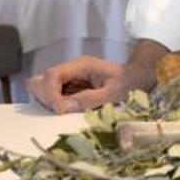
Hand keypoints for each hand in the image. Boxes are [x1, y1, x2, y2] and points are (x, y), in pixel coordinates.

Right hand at [28, 40, 166, 114]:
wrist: (139, 76)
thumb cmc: (129, 82)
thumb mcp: (114, 92)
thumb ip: (90, 98)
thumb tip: (64, 107)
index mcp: (81, 65)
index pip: (52, 75)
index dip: (50, 94)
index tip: (59, 111)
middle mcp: (71, 70)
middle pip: (40, 80)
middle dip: (45, 98)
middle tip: (61, 112)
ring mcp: (69, 79)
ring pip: (42, 89)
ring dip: (48, 103)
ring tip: (64, 113)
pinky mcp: (69, 89)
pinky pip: (52, 97)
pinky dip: (54, 106)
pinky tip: (67, 113)